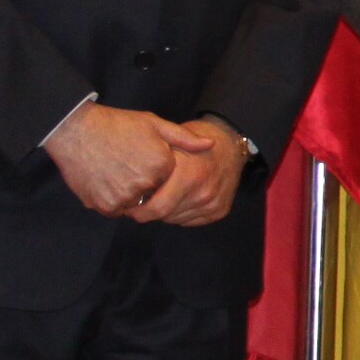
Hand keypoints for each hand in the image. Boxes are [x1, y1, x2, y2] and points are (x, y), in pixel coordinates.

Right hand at [44, 103, 199, 217]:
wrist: (75, 131)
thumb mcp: (154, 124)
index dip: (158, 171)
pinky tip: (105, 179)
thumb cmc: (116, 125)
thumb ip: (184, 138)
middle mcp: (146, 184)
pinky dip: (111, 200)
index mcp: (162, 165)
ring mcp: (125, 197)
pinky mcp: (106, 205)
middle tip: (127, 166)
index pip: (170, 180)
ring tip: (115, 171)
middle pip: (153, 194)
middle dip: (145, 185)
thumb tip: (211, 145)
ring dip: (128, 194)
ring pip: (135, 205)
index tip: (144, 160)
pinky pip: (115, 210)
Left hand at [126, 117, 245, 226]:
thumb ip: (150, 161)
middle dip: (149, 212)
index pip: (156, 208)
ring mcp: (213, 203)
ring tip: (164, 194)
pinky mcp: (220, 211)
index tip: (129, 205)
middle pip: (165, 216)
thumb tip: (129, 185)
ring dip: (166, 211)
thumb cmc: (195, 139)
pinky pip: (189, 221)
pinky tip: (181, 197)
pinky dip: (181, 212)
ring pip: (176, 219)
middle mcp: (203, 192)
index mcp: (188, 174)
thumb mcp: (170, 139)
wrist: (230, 144)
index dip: (138, 210)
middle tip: (141, 203)